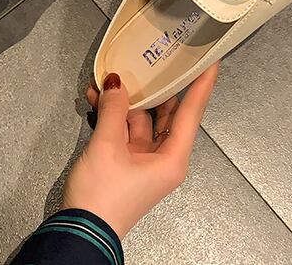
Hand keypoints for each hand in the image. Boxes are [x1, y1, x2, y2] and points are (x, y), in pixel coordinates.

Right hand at [62, 63, 218, 238]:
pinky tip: (97, 98)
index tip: (211, 61)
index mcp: (172, 159)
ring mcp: (144, 159)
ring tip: (109, 78)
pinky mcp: (127, 161)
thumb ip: (113, 109)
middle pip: (167, 113)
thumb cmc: (102, 197)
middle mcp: (163, 158)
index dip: (202, 84)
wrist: (80, 231)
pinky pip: (124, 129)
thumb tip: (115, 82)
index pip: (192, 112)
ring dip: (125, 100)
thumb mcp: (107, 145)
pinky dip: (112, 114)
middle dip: (156, 87)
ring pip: (141, 118)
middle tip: (156, 59)